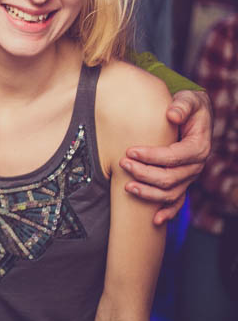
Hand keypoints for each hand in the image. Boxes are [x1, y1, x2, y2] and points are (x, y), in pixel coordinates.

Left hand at [119, 89, 211, 224]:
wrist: (194, 115)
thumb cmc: (188, 106)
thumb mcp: (189, 100)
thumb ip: (182, 105)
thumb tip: (172, 115)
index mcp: (198, 147)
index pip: (174, 157)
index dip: (152, 156)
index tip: (130, 151)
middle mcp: (196, 166)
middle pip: (170, 177)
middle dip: (144, 173)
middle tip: (122, 164)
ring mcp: (189, 177)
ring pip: (171, 193)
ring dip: (149, 193)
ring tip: (127, 187)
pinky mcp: (183, 182)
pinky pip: (178, 202)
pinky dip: (168, 212)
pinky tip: (155, 220)